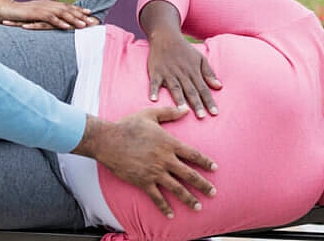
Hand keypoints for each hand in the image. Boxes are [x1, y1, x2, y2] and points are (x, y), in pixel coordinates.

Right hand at [0, 0, 98, 29]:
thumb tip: (54, 22)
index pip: (67, 7)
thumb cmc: (20, 14)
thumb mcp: (35, 15)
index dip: (79, 10)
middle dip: (81, 15)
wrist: (5, 9)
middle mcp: (47, 4)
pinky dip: (59, 22)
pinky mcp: (36, 13)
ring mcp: (42, 8)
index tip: (90, 14)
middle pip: (68, 9)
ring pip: (61, 13)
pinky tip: (66, 27)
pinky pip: (50, 18)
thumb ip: (45, 17)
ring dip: (73, 19)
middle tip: (92, 21)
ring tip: (84, 26)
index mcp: (48, 4)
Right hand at [73, 108, 216, 217]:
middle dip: (203, 184)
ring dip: (189, 198)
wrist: (108, 140)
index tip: (214, 168)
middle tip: (213, 192)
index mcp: (169, 143)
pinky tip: (171, 215)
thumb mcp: (150, 114)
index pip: (193, 154)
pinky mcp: (143, 182)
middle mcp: (165, 159)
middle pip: (189, 174)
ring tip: (198, 206)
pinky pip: (157, 197)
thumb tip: (186, 109)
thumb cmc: (128, 125)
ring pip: (177, 188)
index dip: (205, 162)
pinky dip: (164, 207)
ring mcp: (155, 172)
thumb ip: (170, 112)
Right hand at [140, 0, 221, 117]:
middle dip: (196, 104)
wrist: (166, 36)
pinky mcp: (156, 72)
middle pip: (190, 91)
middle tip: (201, 117)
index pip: (203, 89)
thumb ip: (209, 73)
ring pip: (175, 88)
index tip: (214, 113)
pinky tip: (154, 99)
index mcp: (193, 71)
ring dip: (178, 99)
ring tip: (182, 110)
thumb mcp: (200, 58)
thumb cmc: (184, 49)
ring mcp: (168, 73)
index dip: (209, 101)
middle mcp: (182, 73)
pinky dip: (153, 90)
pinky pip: (154, 83)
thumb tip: (219, 87)